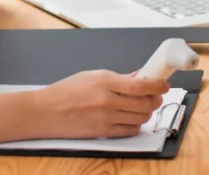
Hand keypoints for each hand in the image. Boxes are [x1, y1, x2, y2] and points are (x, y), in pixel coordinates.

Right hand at [29, 70, 170, 138]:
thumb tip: (140, 76)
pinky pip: (130, 130)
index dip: (157, 85)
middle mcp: (107, 101)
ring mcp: (105, 119)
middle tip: (155, 96)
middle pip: (145, 103)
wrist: (44, 112)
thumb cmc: (65, 92)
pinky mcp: (103, 132)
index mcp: (105, 82)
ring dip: (146, 112)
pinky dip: (135, 124)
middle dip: (154, 99)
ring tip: (142, 107)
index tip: (164, 85)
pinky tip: (131, 118)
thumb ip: (119, 78)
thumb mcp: (92, 76)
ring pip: (140, 118)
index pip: (140, 85)